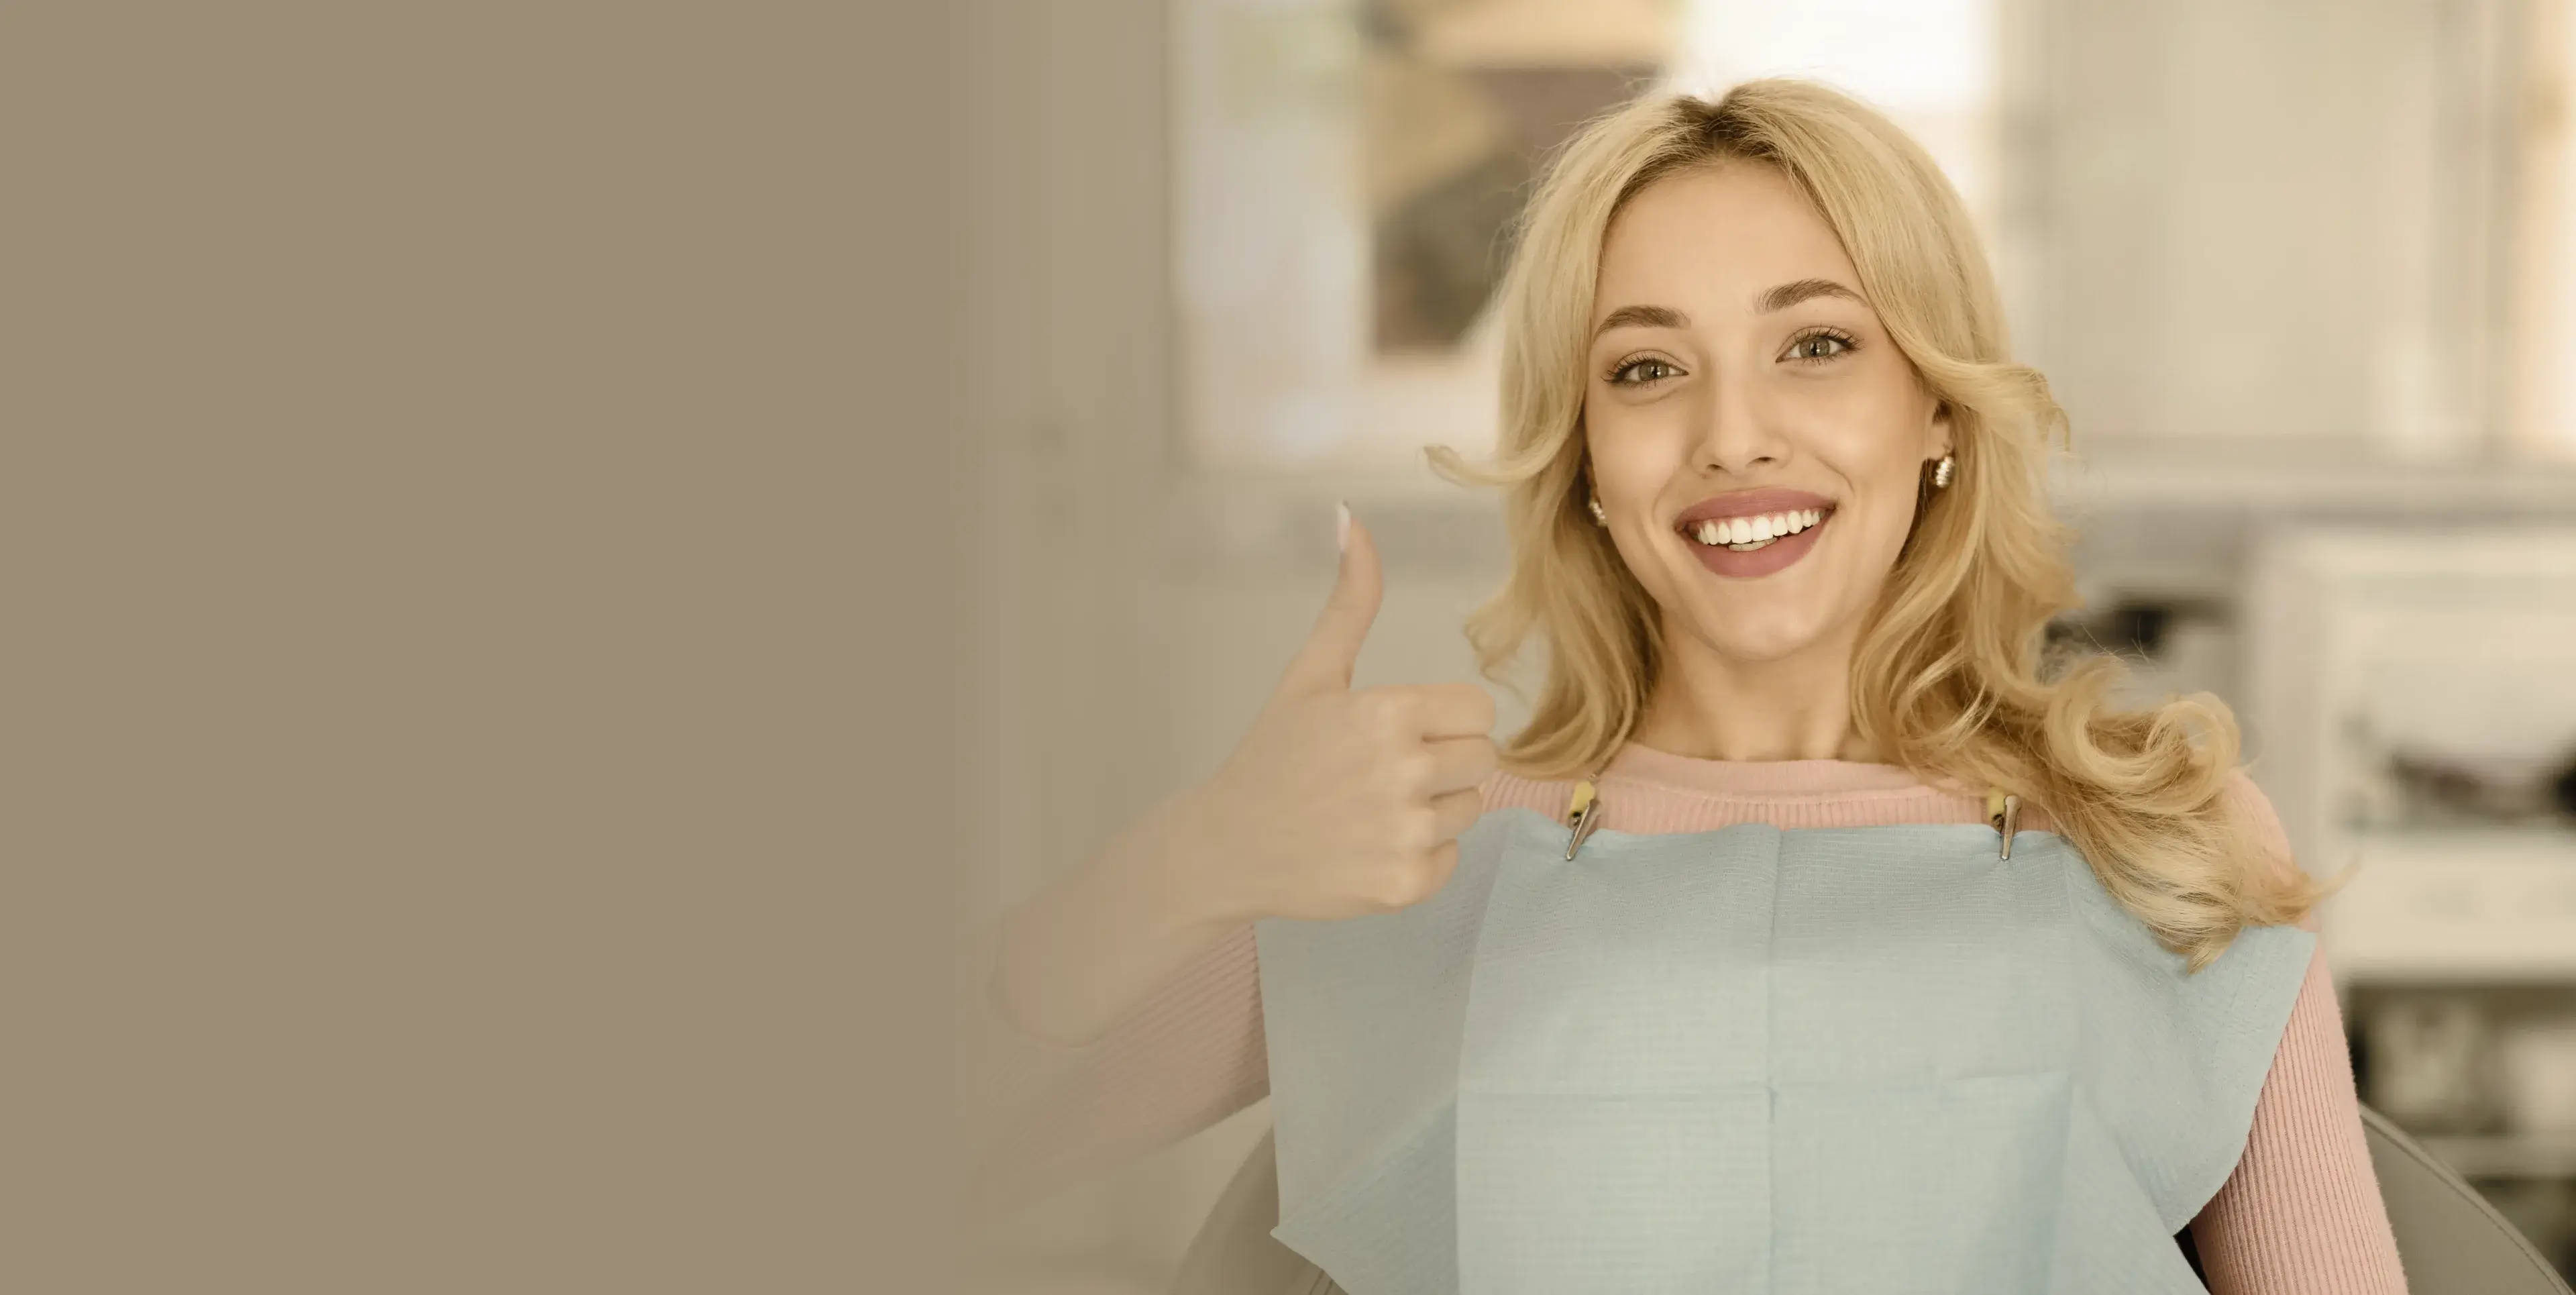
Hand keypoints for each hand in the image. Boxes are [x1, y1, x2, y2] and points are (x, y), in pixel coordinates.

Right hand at [1184, 506, 1498, 922]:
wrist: (1226, 847)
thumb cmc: (1273, 754)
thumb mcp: (1311, 673)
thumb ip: (1349, 601)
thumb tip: (1352, 518)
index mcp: (1389, 713)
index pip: (1479, 711)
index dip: (1447, 719)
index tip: (1405, 730)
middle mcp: (1403, 772)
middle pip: (1484, 759)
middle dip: (1446, 762)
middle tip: (1389, 771)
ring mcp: (1405, 832)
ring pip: (1471, 809)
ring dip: (1434, 808)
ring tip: (1375, 809)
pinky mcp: (1404, 885)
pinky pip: (1452, 858)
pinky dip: (1420, 857)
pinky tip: (1371, 845)